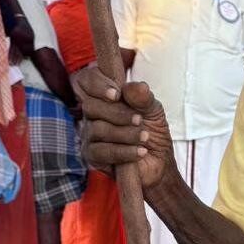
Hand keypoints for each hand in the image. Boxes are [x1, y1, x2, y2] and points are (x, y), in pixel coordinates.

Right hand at [75, 64, 174, 191]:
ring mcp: (90, 134)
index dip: (96, 84)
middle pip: (90, 105)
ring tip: (144, 137)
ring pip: (97, 129)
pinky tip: (140, 151)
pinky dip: (124, 151)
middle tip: (139, 120)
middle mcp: (93, 113)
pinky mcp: (92, 155)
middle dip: (117, 113)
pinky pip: (101, 151)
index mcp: (104, 96)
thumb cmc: (153, 132)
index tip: (116, 93)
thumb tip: (134, 86)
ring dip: (126, 133)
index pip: (86, 80)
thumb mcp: (154, 111)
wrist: (158, 163)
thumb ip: (144, 97)